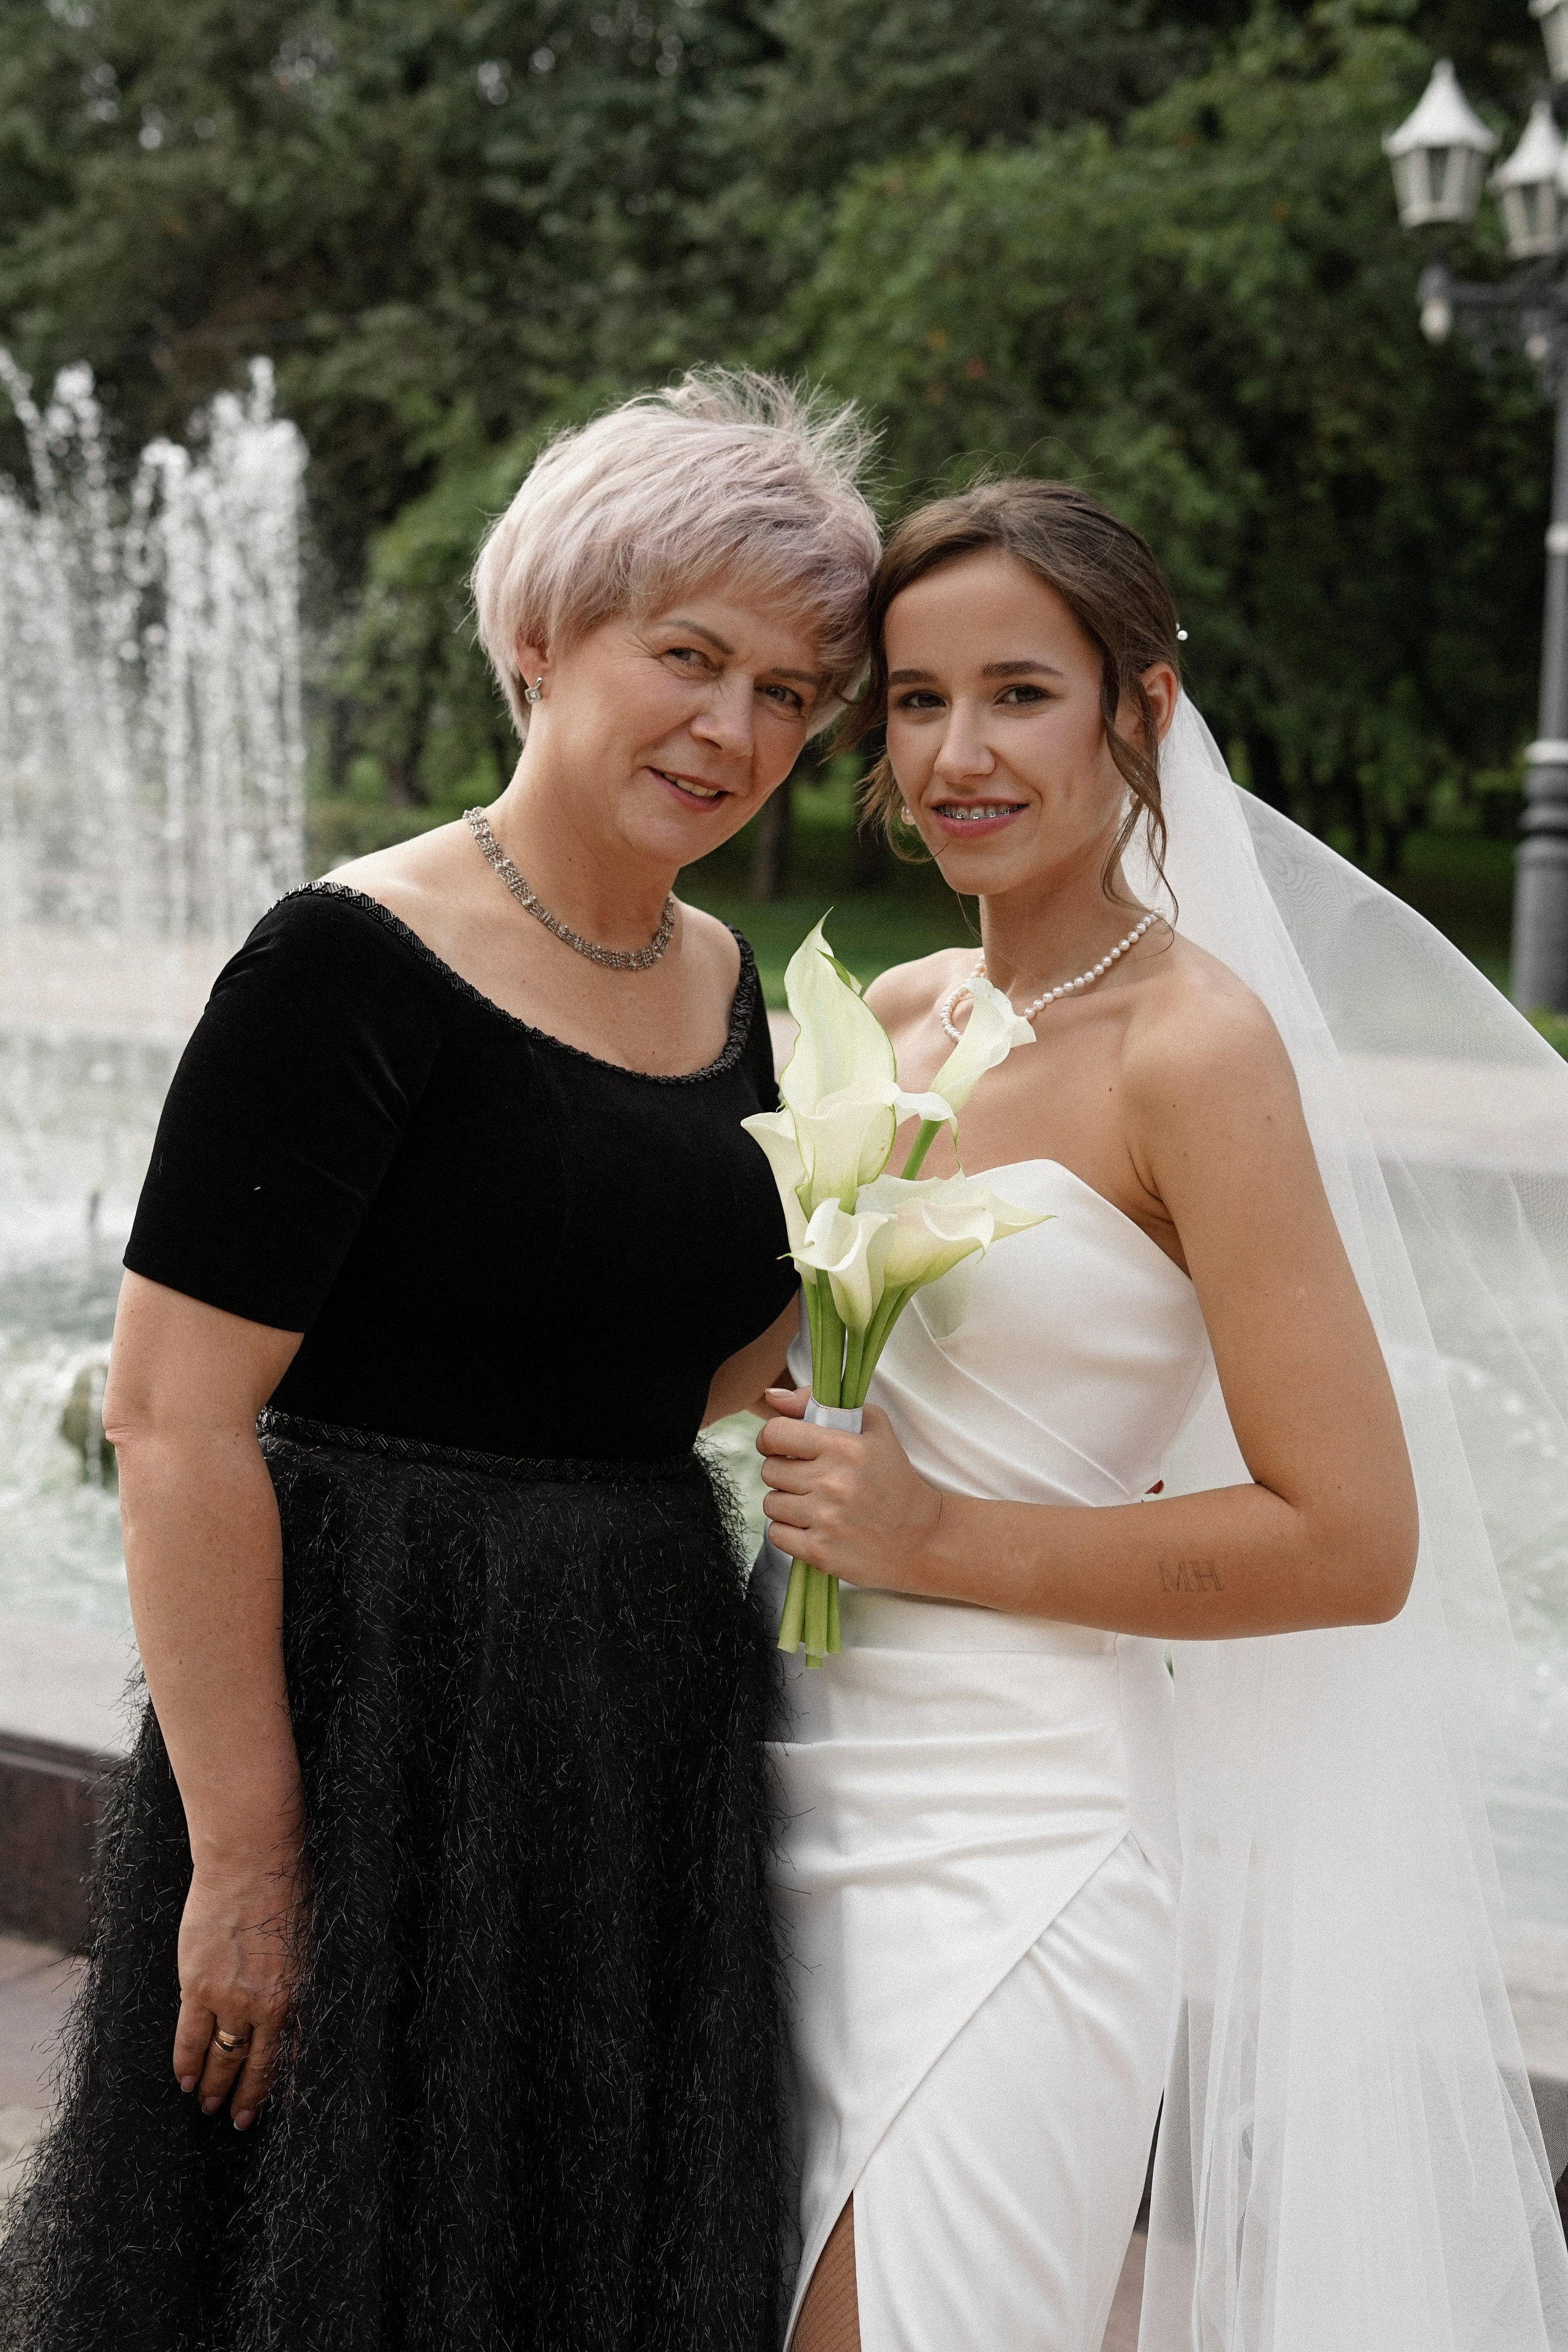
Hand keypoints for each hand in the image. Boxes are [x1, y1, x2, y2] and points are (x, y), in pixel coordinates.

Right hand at [173, 1837, 305, 2130]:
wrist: (251, 1860)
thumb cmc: (288, 1889)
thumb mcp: (309, 1942)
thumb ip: (298, 1980)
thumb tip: (292, 2009)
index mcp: (299, 1993)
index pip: (287, 2054)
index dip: (275, 2083)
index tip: (267, 2105)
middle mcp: (267, 2005)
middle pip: (253, 2064)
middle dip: (245, 2097)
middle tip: (237, 2121)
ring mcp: (229, 1998)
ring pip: (219, 2057)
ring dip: (212, 2085)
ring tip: (207, 2105)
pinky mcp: (197, 1985)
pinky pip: (189, 2036)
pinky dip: (185, 2061)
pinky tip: (184, 2079)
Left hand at [757, 1385, 944, 1592]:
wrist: (922, 1536)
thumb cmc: (894, 1477)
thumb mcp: (873, 1426)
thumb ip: (818, 1402)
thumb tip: (772, 1397)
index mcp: (845, 1447)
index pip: (776, 1434)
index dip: (771, 1439)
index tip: (780, 1447)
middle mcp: (833, 1483)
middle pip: (769, 1471)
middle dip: (784, 1472)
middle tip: (808, 1479)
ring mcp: (826, 1520)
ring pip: (770, 1504)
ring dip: (787, 1504)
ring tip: (815, 1504)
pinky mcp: (820, 1552)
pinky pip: (776, 1534)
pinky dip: (789, 1532)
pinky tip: (814, 1527)